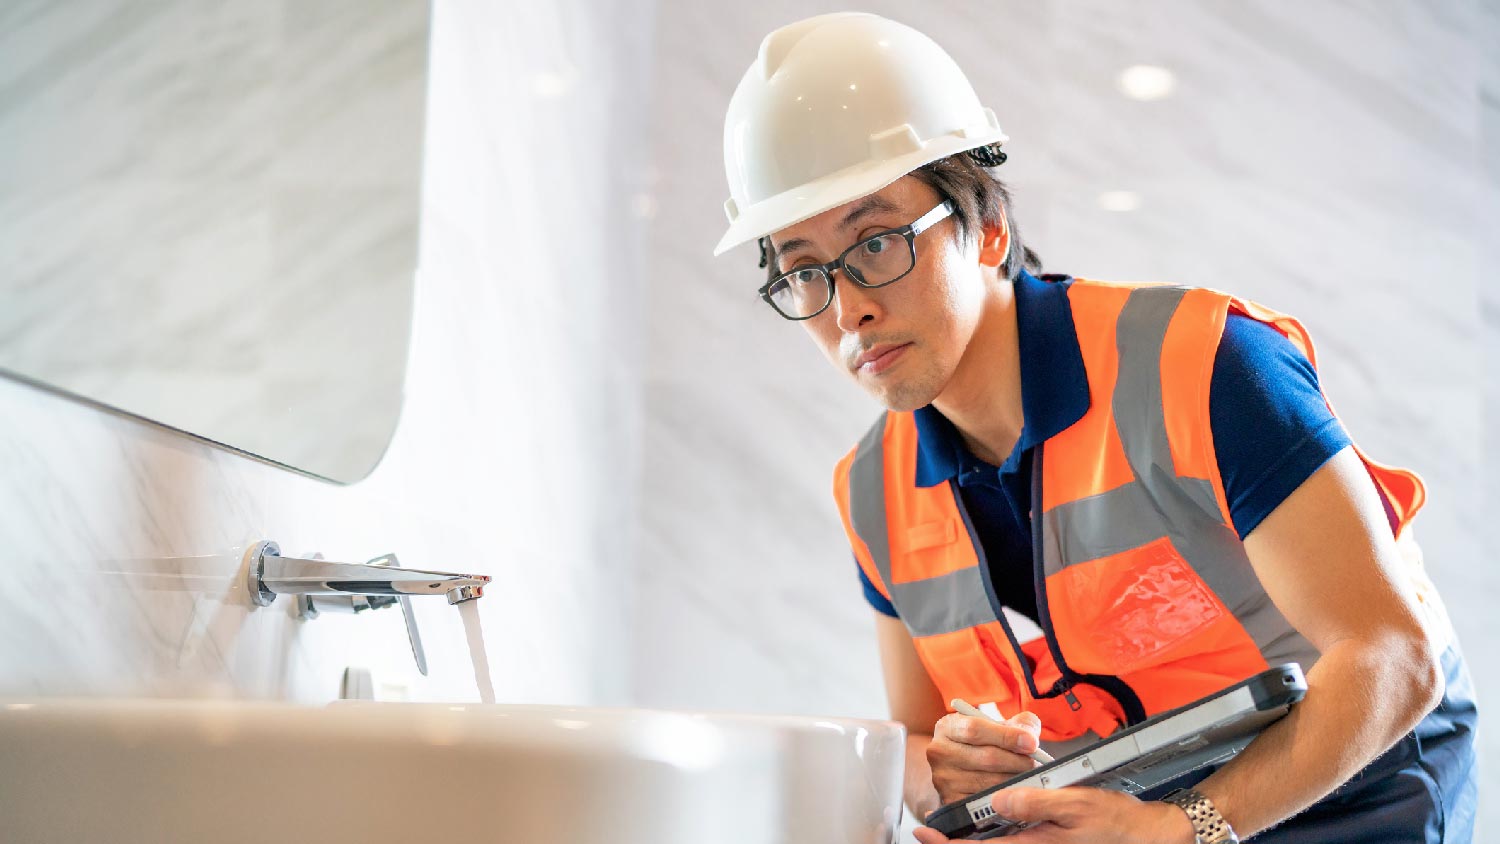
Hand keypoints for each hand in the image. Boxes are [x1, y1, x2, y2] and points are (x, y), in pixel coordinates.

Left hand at [913, 787, 1195, 843]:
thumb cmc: (1114, 821)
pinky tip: (987, 822)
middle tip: (927, 831)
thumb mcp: (1075, 803)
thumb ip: (1035, 801)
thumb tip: (999, 799)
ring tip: (949, 829)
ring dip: (973, 842)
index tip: (923, 831)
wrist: (1144, 836)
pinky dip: (992, 839)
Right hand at [926, 710, 1043, 805]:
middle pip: (986, 758)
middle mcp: (939, 752)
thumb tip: (1031, 734)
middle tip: (1038, 763)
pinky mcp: (950, 801)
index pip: (975, 729)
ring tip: (1031, 777)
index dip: (1007, 736)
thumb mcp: (995, 725)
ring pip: (989, 783)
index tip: (1032, 743)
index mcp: (947, 727)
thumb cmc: (982, 743)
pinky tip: (1017, 792)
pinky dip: (1006, 798)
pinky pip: (985, 802)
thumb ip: (1017, 723)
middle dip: (1018, 761)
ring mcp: (943, 779)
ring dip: (1016, 781)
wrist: (957, 768)